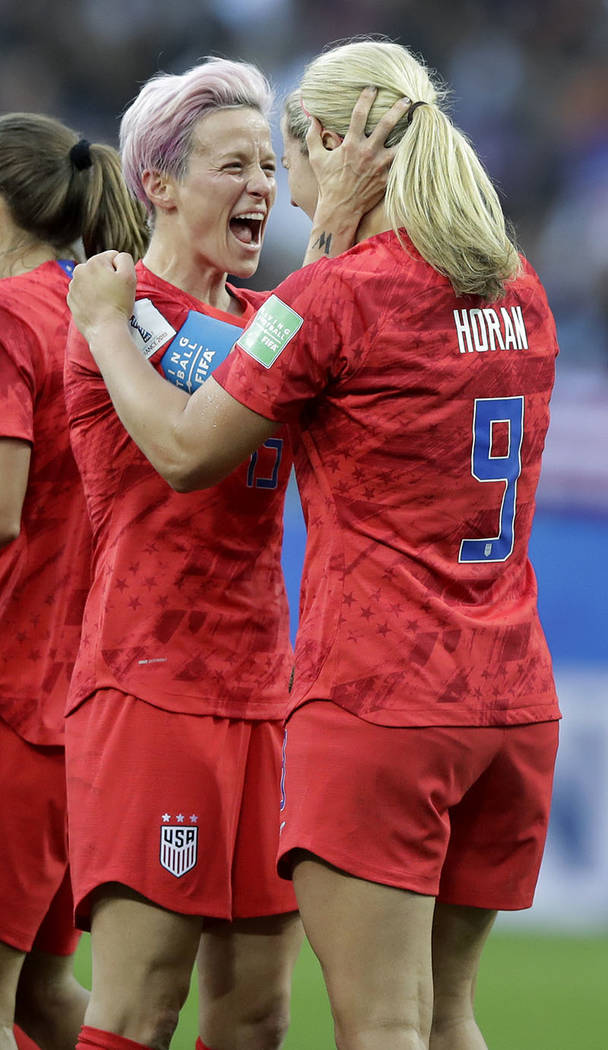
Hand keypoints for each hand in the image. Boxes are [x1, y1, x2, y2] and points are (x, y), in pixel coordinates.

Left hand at [67, 250, 136, 343]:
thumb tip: (116, 258)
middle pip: (100, 269)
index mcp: (93, 262)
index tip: (121, 285)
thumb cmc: (119, 303)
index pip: (113, 257)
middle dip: (108, 278)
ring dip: (99, 288)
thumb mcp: (130, 276)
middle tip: (115, 294)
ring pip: (91, 281)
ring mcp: (73, 286)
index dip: (121, 271)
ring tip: (107, 302)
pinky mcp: (71, 300)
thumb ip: (124, 259)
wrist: (105, 329)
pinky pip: (84, 294)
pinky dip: (91, 299)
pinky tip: (98, 308)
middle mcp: (79, 270)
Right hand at [307, 87, 409, 220]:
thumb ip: (313, 136)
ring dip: (410, 133)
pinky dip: (409, 155)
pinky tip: (418, 146)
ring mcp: (379, 167)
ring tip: (419, 123)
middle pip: (386, 125)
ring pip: (400, 145)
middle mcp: (367, 153)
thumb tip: (312, 118)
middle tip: (406, 99)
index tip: (373, 88)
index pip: (359, 114)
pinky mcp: (386, 179)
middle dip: (397, 109)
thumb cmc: (327, 183)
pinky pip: (400, 164)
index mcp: (351, 145)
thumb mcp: (316, 159)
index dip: (366, 98)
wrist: (340, 209)